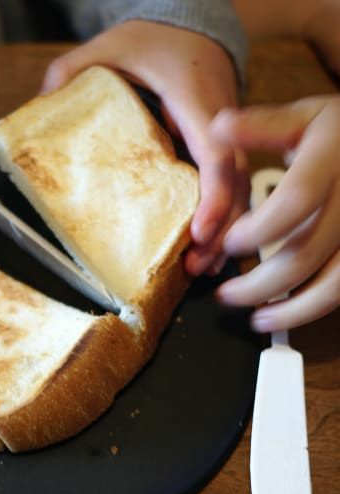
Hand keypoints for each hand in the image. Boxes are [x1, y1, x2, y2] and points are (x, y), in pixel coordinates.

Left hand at [41, 19, 244, 275]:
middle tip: (193, 266)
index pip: (215, 153)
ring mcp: (226, 136)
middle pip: (234, 184)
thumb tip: (39, 106)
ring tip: (199, 268)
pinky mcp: (222, 147)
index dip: (213, 196)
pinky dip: (222, 218)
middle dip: (219, 229)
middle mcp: (220, 122)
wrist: (195, 24)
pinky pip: (229, 187)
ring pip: (238, 190)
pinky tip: (207, 246)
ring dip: (223, 231)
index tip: (198, 231)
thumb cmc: (156, 39)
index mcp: (195, 99)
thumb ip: (73, 71)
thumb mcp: (111, 47)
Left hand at [212, 96, 339, 330]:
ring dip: (292, 310)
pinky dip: (316, 307)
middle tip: (225, 296)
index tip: (230, 244)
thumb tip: (219, 127)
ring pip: (335, 282)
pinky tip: (288, 313)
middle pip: (308, 252)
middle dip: (260, 282)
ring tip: (256, 320)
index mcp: (331, 160)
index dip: (259, 229)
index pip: (296, 200)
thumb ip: (264, 126)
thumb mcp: (306, 117)